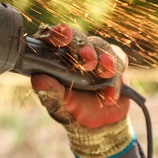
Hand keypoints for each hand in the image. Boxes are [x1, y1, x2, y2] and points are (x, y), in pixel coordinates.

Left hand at [31, 24, 134, 157]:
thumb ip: (49, 92)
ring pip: (102, 46)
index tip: (62, 34)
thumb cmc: (71, 110)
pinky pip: (119, 60)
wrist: (98, 124)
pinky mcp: (115, 63)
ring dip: (104, 59)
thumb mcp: (58, 105)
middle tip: (86, 57)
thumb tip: (38, 80)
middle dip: (84, 45)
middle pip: (79, 37)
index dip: (57, 33)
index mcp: (56, 57)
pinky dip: (116, 78)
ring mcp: (97, 55)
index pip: (53, 38)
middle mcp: (75, 52)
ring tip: (104, 73)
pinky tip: (110, 95)